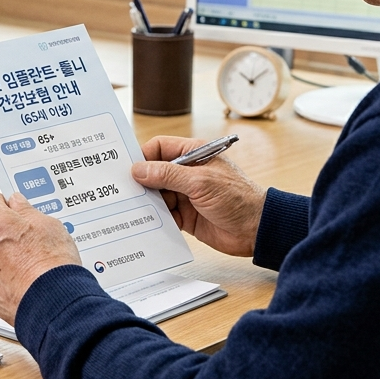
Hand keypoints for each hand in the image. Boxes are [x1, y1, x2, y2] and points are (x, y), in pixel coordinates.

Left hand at [0, 192, 81, 325]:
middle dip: (3, 235)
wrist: (54, 304)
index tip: (10, 208)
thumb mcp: (49, 225)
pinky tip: (21, 282)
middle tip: (27, 243)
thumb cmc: (53, 266)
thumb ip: (27, 210)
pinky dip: (1, 280)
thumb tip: (18, 204)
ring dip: (1, 259)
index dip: (1, 204)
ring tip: (28, 267)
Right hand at [131, 136, 266, 256]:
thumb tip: (139, 170)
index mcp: (193, 155)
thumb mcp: (200, 182)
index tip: (128, 168)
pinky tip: (146, 222)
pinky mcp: (186, 216)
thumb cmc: (238, 198)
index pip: (160, 148)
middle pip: (155, 172)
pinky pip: (164, 214)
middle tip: (123, 190)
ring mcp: (186, 195)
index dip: (143, 156)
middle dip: (141, 181)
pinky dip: (156, 218)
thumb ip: (167, 175)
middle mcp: (188, 173)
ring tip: (132, 208)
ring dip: (147, 202)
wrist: (256, 229)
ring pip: (157, 195)